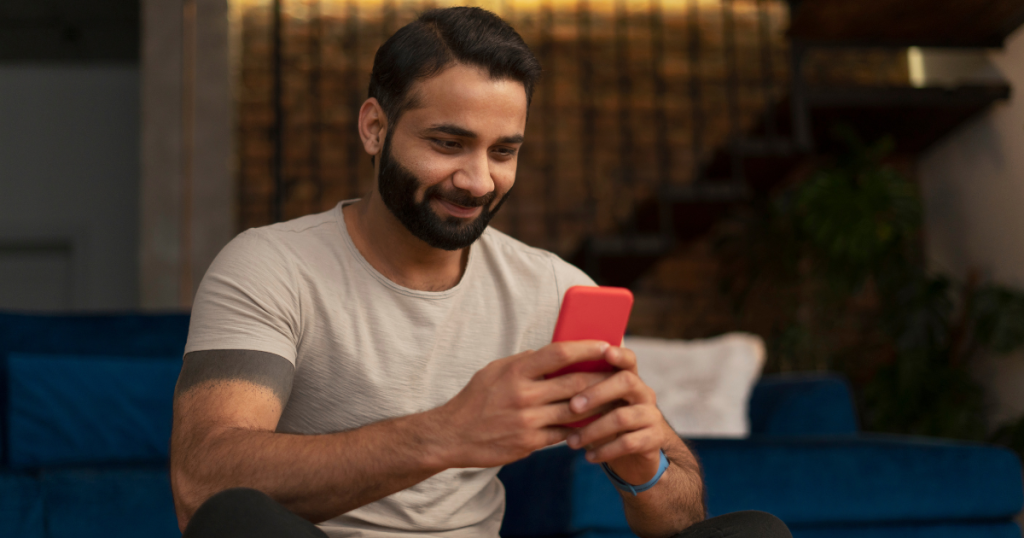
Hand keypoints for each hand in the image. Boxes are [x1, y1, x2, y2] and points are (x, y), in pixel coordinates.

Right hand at [430, 340, 617, 468]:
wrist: (452, 436)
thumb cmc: (475, 399)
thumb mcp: (494, 371)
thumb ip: (523, 362)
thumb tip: (554, 353)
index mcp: (516, 371)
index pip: (560, 353)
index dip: (587, 347)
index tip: (606, 344)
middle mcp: (524, 395)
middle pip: (576, 383)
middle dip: (602, 377)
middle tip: (620, 372)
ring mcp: (528, 421)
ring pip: (576, 411)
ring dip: (598, 405)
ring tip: (615, 398)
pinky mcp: (530, 443)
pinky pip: (564, 434)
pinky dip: (580, 429)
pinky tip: (592, 423)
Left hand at [564, 345, 671, 485]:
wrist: (633, 459)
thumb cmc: (604, 423)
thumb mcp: (595, 405)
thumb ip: (581, 389)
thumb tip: (548, 375)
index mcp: (629, 378)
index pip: (628, 359)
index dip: (618, 354)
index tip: (605, 351)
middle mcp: (644, 393)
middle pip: (626, 381)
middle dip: (596, 393)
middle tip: (572, 406)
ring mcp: (652, 415)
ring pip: (623, 416)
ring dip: (593, 429)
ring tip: (571, 442)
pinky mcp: (654, 439)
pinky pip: (628, 443)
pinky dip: (605, 450)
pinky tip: (588, 457)